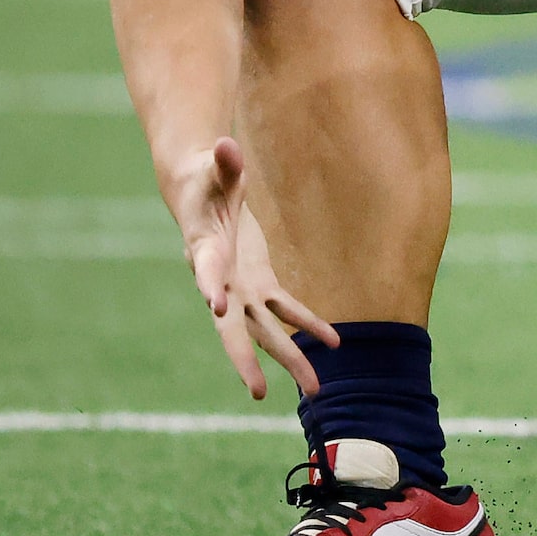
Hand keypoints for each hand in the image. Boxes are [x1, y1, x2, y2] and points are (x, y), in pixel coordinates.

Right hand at [165, 137, 335, 401]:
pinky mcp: (260, 283)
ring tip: (316, 390)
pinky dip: (308, 324)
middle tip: (257, 392)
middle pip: (232, 327)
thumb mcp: (214, 168)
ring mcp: (241, 287)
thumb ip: (222, 162)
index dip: (210, 288)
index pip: (206, 272)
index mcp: (204, 251)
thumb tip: (224, 143)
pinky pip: (285, 309)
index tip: (219, 308)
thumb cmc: (206, 178)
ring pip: (264, 332)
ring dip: (289, 359)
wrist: (202, 195)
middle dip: (245, 359)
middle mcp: (221, 280)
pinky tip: (334, 342)